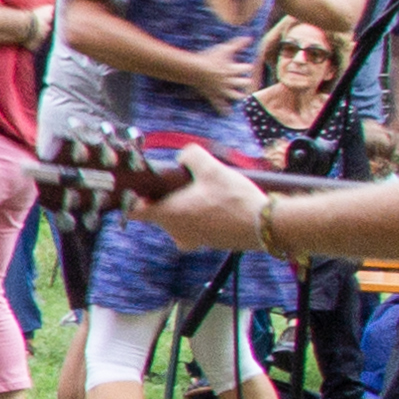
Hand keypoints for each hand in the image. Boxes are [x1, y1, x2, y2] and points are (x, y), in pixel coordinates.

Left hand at [137, 147, 265, 251]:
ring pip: (177, 219)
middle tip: (184, 182)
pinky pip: (194, 226)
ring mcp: (191, 240)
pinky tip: (218, 203)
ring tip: (206, 191)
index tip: (142, 187)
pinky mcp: (207, 243)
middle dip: (166, 196)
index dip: (133, 198)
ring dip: (185, 205)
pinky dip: (200, 215)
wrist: (265, 225)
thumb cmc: (235, 199)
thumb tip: (183, 157)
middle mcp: (175, 231)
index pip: (134, 211)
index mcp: (168, 214)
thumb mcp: (211, 168)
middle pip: (158, 212)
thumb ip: (190, 155)